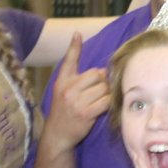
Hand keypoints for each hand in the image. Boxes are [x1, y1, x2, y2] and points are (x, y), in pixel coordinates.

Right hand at [44, 33, 110, 147]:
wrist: (58, 133)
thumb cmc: (65, 110)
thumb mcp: (63, 91)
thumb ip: (78, 79)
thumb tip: (102, 70)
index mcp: (62, 81)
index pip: (69, 60)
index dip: (74, 46)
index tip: (77, 34)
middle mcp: (68, 89)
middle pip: (96, 75)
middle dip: (102, 82)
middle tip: (99, 91)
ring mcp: (76, 101)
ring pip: (103, 88)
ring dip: (107, 94)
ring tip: (100, 100)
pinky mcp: (85, 113)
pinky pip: (106, 101)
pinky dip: (109, 103)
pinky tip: (104, 107)